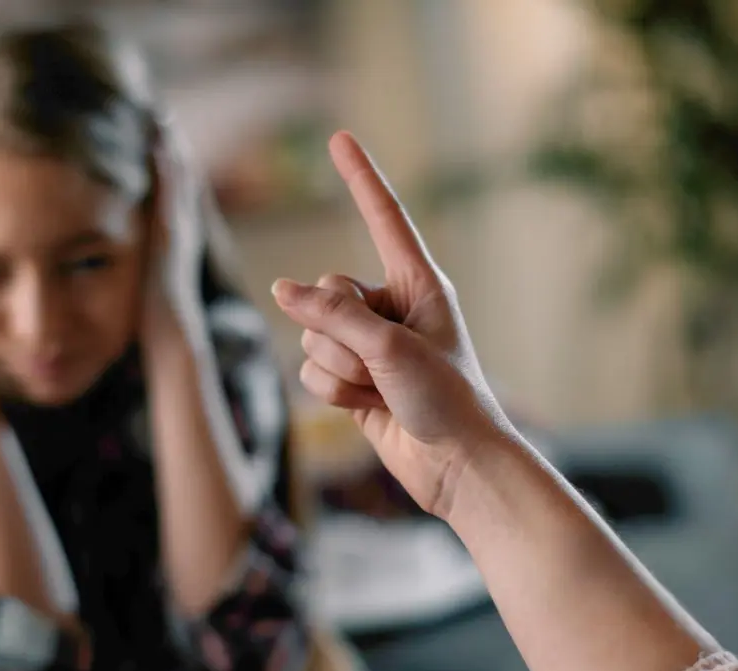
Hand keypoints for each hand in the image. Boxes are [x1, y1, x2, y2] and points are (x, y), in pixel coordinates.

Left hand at [139, 128, 199, 356]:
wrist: (174, 354)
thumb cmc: (155, 342)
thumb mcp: (141, 308)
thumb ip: (136, 292)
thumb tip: (123, 296)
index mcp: (168, 255)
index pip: (166, 207)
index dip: (164, 176)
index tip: (154, 144)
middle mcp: (178, 243)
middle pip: (177, 187)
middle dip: (171, 153)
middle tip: (161, 116)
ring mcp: (179, 241)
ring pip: (178, 186)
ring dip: (172, 152)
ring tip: (161, 117)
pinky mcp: (172, 242)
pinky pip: (170, 198)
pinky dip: (169, 171)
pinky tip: (159, 145)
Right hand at [272, 132, 511, 519]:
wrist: (456, 466)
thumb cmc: (447, 398)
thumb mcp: (391, 347)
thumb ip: (333, 314)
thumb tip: (281, 290)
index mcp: (419, 283)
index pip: (383, 218)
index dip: (360, 177)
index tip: (339, 138)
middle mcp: (391, 308)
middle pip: (326, 292)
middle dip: (340, 332)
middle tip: (382, 363)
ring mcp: (369, 346)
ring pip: (312, 337)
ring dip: (339, 369)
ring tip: (382, 391)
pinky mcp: (353, 381)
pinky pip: (311, 371)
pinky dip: (333, 392)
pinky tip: (368, 409)